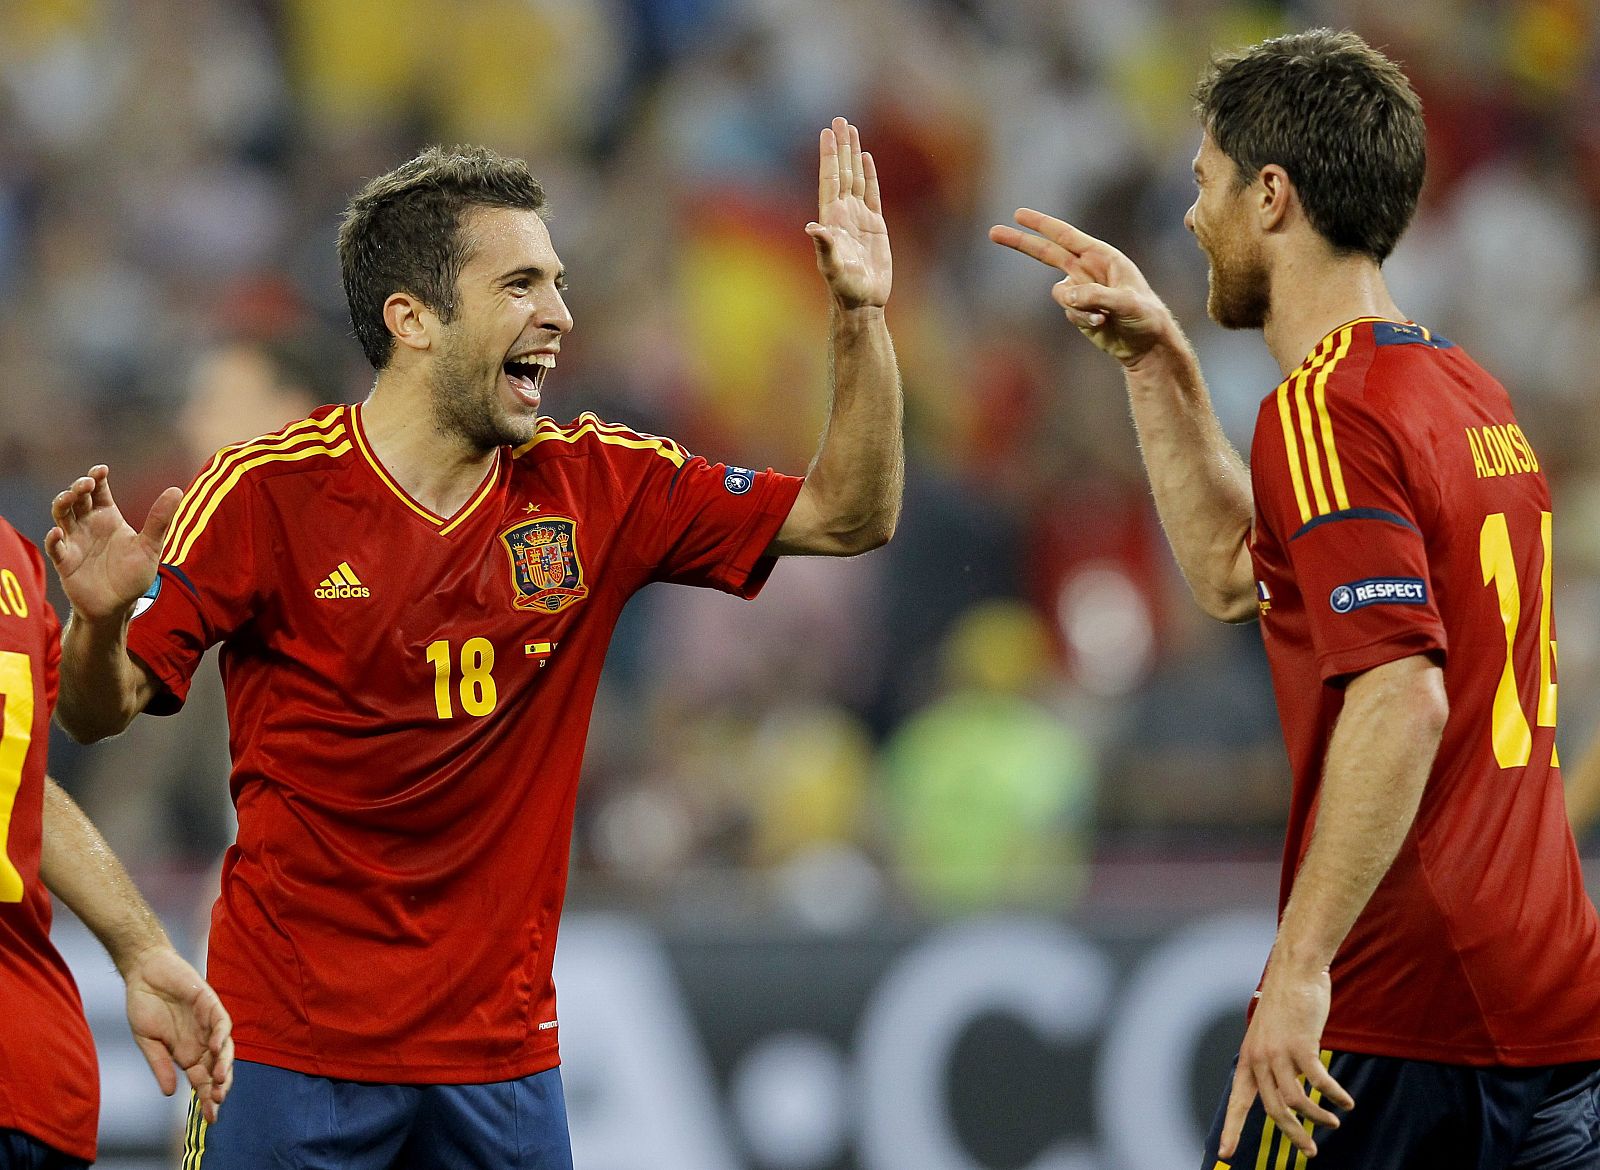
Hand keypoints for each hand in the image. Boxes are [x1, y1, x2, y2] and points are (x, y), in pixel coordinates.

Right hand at [44, 466, 180, 621]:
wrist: (118, 605)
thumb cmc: (133, 574)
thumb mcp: (151, 547)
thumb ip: (160, 520)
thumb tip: (177, 490)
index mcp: (108, 517)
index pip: (98, 491)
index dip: (96, 478)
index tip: (101, 470)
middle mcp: (88, 525)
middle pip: (77, 498)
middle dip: (78, 487)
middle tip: (86, 483)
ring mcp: (74, 541)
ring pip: (61, 516)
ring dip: (62, 504)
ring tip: (70, 497)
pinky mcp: (65, 561)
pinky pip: (55, 547)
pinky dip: (54, 539)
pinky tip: (58, 533)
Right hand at [123, 945, 232, 1123]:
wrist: (144, 972)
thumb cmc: (144, 1005)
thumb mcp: (147, 1042)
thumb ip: (160, 1065)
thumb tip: (168, 1092)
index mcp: (186, 1053)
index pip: (201, 1080)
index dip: (207, 1098)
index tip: (209, 1118)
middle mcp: (201, 1040)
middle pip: (217, 1068)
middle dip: (219, 1087)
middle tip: (217, 1104)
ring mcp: (207, 1023)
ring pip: (224, 1048)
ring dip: (223, 1064)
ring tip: (219, 1081)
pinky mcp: (210, 1003)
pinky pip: (221, 1022)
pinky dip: (220, 1035)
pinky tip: (215, 1049)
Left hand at [807, 117, 891, 309]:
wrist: (863, 301)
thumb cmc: (844, 287)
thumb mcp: (832, 267)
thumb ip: (824, 246)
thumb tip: (812, 228)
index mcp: (831, 218)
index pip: (830, 179)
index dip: (829, 156)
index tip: (827, 132)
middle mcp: (843, 213)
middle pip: (842, 171)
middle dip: (841, 146)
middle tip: (840, 120)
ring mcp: (859, 217)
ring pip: (856, 177)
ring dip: (854, 154)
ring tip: (852, 130)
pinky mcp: (874, 225)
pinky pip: (872, 193)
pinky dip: (869, 175)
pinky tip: (867, 159)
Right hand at [989, 209, 1180, 367]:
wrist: (1147, 345)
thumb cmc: (1146, 316)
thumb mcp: (1128, 303)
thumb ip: (1097, 296)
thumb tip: (1065, 294)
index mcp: (1102, 256)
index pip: (1066, 236)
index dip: (1042, 225)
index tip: (1018, 214)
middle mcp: (1088, 270)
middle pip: (1046, 253)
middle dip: (1021, 243)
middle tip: (993, 232)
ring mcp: (1081, 291)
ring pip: (1060, 294)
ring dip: (1078, 307)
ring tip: (1103, 318)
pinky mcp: (1078, 311)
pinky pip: (1068, 313)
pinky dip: (1083, 320)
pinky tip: (1103, 325)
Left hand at [1219, 966, 1352, 1160]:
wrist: (1295, 972)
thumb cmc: (1286, 1005)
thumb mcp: (1270, 1037)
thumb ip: (1274, 1063)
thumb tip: (1287, 1092)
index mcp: (1248, 1060)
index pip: (1238, 1101)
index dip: (1231, 1128)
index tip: (1225, 1153)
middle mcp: (1259, 1059)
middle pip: (1274, 1110)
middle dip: (1293, 1135)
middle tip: (1310, 1152)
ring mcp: (1279, 1053)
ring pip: (1296, 1101)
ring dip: (1317, 1117)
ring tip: (1333, 1122)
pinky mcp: (1301, 1046)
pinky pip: (1319, 1082)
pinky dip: (1334, 1095)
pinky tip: (1346, 1102)